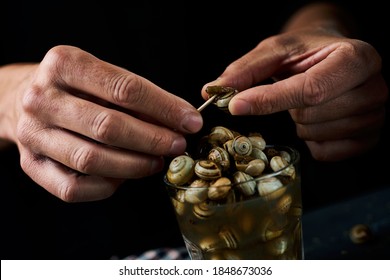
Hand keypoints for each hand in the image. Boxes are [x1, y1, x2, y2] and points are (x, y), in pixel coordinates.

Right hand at [0, 45, 202, 200]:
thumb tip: (178, 121)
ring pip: (92, 160)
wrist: (22, 99)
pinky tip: (125, 176)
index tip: (191, 122)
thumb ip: (136, 97)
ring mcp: (33, 134)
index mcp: (64, 64)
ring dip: (135, 165)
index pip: (125, 89)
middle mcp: (42, 99)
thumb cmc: (75, 88)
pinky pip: (74, 188)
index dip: (164, 108)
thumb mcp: (102, 77)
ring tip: (157, 161)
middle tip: (177, 145)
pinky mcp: (31, 165)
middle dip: (153, 140)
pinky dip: (108, 186)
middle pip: (108, 127)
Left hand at [202, 27, 387, 160]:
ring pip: (317, 135)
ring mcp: (375, 116)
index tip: (236, 105)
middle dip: (288, 108)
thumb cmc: (304, 53)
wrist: (331, 57)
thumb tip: (212, 91)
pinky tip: (316, 119)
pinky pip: (327, 152)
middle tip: (292, 89)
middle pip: (311, 114)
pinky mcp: (368, 139)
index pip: (310, 89)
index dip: (269, 100)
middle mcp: (374, 87)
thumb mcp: (274, 51)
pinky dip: (311, 140)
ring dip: (299, 122)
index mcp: (356, 58)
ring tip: (306, 102)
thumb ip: (245, 70)